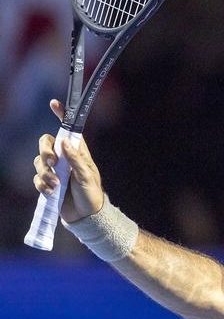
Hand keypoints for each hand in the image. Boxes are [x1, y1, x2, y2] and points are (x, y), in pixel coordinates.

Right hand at [33, 99, 103, 222]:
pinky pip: (37, 178)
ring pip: (38, 162)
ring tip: (56, 185)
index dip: (62, 115)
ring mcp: (54, 170)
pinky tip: (52, 192)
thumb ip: (75, 159)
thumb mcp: (87, 175)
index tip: (54, 103)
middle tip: (52, 163)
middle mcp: (64, 158)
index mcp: (78, 151)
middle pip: (45, 143)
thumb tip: (64, 142)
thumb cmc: (91, 193)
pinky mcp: (47, 183)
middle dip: (44, 151)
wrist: (85, 215)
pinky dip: (42, 185)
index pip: (68, 130)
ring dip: (45, 173)